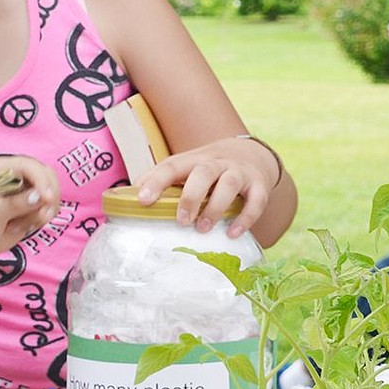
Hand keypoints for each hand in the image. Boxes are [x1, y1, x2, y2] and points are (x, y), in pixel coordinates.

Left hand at [0, 155, 60, 253]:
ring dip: (43, 212)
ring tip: (18, 226)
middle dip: (48, 199)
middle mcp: (18, 173)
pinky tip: (25, 226)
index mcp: (2, 169)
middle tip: (39, 219)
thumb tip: (38, 196)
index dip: (42, 180)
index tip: (47, 199)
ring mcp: (29, 186)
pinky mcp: (36, 201)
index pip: (30, 166)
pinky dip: (43, 218)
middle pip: (48, 176)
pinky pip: (52, 207)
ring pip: (53, 193)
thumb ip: (14, 204)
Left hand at [135, 136, 280, 238]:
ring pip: (229, 184)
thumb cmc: (207, 169)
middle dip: (191, 197)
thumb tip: (129, 197)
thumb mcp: (184, 168)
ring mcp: (239, 172)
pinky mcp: (259, 185)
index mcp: (193, 159)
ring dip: (216, 207)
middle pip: (203, 173)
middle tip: (181, 220)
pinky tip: (233, 234)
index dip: (156, 181)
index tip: (142, 200)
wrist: (249, 154)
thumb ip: (161, 180)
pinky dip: (246, 218)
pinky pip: (256, 201)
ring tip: (203, 229)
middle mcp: (216, 162)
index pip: (171, 166)